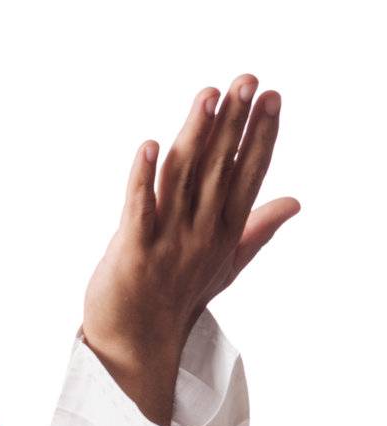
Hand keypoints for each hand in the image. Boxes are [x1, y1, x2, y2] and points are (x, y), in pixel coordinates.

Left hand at [80, 72, 298, 425]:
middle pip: (220, 168)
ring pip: (183, 179)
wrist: (137, 345)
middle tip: (247, 79)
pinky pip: (138, 209)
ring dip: (195, 136)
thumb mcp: (226, 263)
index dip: (260, 134)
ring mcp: (167, 241)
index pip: (248, 174)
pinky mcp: (132, 252)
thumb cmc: (178, 300)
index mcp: (224, 231)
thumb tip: (294, 200)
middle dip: (234, 123)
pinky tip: (147, 146)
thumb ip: (258, 228)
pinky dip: (142, 178)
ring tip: (207, 95)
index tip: (272, 95)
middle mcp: (200, 232)